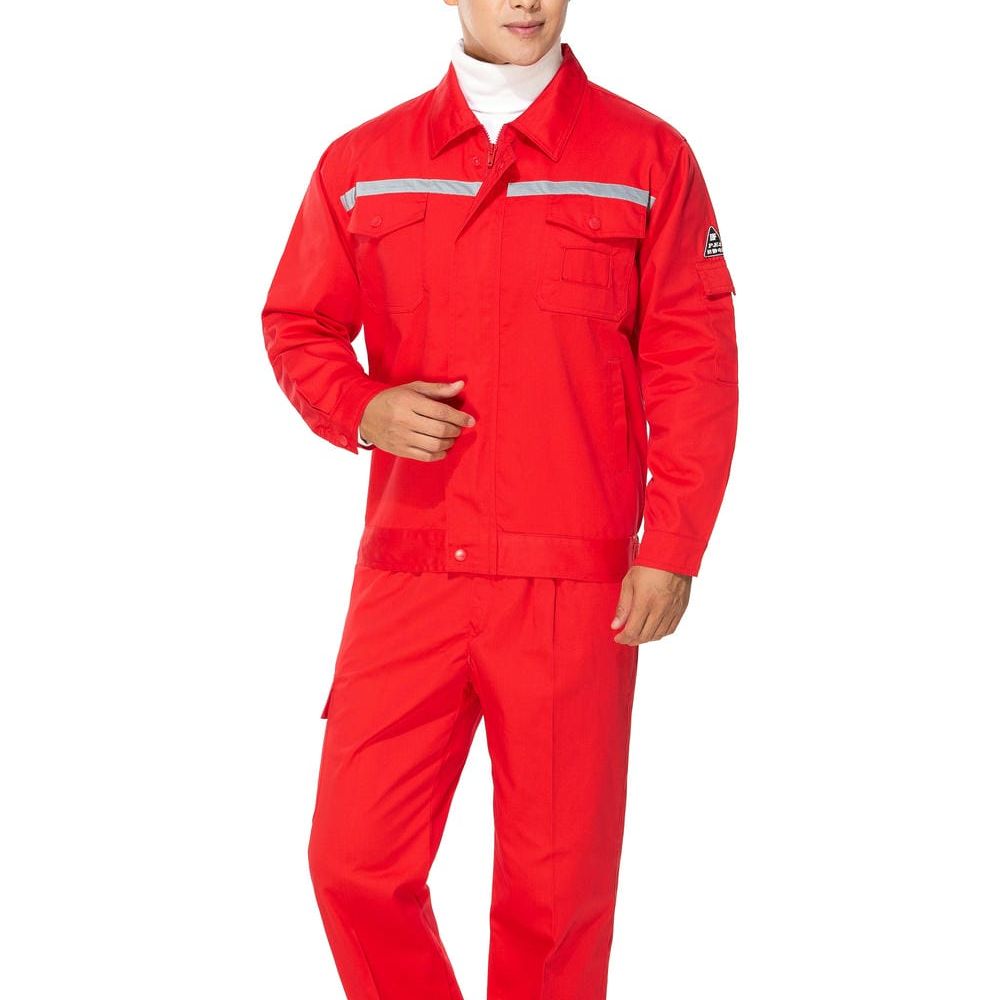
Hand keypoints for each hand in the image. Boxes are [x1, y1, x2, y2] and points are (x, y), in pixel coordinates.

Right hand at [359, 379, 475, 459]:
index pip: (441, 412)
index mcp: (409, 402)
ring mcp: (401, 437)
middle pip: (440, 430)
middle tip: (459, 428)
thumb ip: (438, 389)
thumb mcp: (413, 388)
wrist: (363, 413)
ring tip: (451, 438)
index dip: (459, 417)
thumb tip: (461, 385)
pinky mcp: (399, 450)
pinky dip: (438, 454)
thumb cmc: (392, 398)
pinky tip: (442, 449)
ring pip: (434, 445)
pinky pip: (424, 456)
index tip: (470, 421)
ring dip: (449, 443)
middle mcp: (405, 420)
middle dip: (455, 430)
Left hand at [610, 564, 691, 644]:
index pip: (633, 630)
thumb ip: (623, 607)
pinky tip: (653, 630)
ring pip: (658, 635)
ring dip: (646, 638)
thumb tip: (616, 625)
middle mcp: (660, 609)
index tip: (618, 638)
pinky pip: (670, 629)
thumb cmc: (649, 566)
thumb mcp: (629, 583)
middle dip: (633, 640)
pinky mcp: (681, 609)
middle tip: (625, 638)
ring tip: (637, 635)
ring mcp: (672, 610)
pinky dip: (660, 633)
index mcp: (645, 602)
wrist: (672, 556)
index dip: (623, 638)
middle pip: (645, 636)